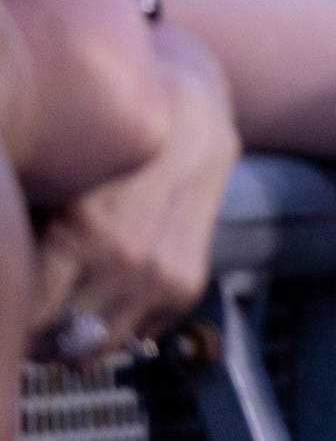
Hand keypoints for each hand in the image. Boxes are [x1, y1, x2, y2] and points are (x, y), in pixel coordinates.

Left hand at [33, 25, 237, 362]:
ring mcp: (160, 275)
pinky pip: (143, 333)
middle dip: (42, 337)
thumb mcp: (60, 179)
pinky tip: (110, 296)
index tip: (15, 307)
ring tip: (68, 318)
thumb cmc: (107, 145)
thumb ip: (33, 228)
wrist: (190, 116)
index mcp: (80, 234)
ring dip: (80, 341)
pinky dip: (124, 325)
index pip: (31, 319)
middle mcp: (124, 261)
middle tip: (36, 318)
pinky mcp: (187, 280)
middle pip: (62, 341)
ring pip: (102, 347)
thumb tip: (7, 261)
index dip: (17, 321)